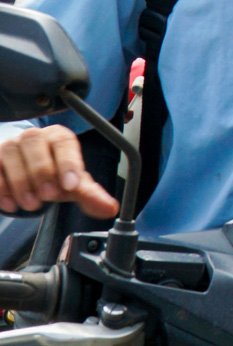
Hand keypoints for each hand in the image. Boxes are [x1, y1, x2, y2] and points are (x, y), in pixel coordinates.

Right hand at [0, 125, 116, 217]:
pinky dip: (1, 188)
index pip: (64, 142)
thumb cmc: (53, 174)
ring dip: (21, 182)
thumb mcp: (73, 184)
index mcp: (59, 137)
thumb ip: (91, 195)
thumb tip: (110, 208)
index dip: (68, 163)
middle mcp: (34, 137)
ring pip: (11, 153)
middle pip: (35, 143)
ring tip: (31, 204)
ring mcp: (10, 145)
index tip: (71, 186)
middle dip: (42, 171)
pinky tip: (10, 204)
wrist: (26, 172)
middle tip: (49, 196)